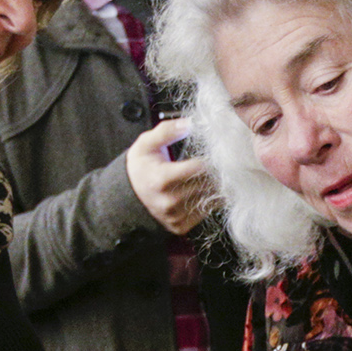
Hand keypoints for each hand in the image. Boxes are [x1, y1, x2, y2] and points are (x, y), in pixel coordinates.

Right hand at [126, 119, 208, 236]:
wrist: (129, 195)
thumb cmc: (141, 166)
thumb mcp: (147, 143)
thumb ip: (167, 131)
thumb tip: (190, 124)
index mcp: (161, 180)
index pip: (199, 168)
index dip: (210, 158)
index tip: (216, 152)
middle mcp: (169, 201)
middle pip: (207, 184)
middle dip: (217, 171)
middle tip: (223, 162)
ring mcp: (176, 216)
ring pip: (211, 199)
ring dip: (218, 185)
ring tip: (217, 174)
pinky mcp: (181, 226)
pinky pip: (208, 211)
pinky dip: (212, 199)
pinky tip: (207, 188)